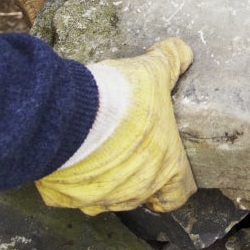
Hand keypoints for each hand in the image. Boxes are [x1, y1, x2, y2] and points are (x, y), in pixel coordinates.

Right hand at [35, 38, 196, 215]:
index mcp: (165, 168)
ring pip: (106, 198)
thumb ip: (173, 61)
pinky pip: (70, 194)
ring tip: (99, 154)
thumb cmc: (122, 100)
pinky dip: (70, 181)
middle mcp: (135, 190)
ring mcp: (99, 197)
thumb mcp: (154, 72)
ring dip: (105, 180)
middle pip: (142, 195)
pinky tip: (71, 159)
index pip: (179, 193)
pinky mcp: (65, 195)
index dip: (176, 183)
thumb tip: (184, 50)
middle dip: (137, 176)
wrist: (68, 113)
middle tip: (129, 153)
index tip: (169, 171)